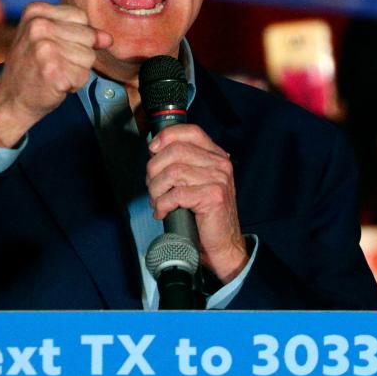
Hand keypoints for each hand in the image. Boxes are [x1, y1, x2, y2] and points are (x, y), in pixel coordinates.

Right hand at [0, 2, 112, 146]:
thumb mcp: (50, 39)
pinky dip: (74, 85)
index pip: (81, 16)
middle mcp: (38, 26)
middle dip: (78, 55)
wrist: (10, 98)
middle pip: (88, 36)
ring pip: (89, 57)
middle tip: (53, 63)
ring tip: (54, 73)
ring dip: (77, 71)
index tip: (54, 47)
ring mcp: (44, 48)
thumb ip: (80, 33)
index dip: (76, 36)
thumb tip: (108, 38)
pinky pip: (83, 76)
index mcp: (36, 11)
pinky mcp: (53, 71)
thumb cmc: (32, 67)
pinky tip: (54, 84)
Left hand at [146, 124, 246, 283]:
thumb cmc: (206, 215)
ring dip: (156, 190)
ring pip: (172, 173)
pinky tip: (163, 212)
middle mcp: (220, 164)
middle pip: (175, 151)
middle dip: (154, 169)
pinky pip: (176, 194)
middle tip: (153, 186)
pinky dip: (162, 205)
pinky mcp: (213, 196)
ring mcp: (218, 179)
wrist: (224, 243)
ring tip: (157, 201)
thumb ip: (183, 164)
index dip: (167, 136)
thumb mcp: (198, 182)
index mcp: (216, 156)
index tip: (152, 149)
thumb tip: (154, 152)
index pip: (190, 132)